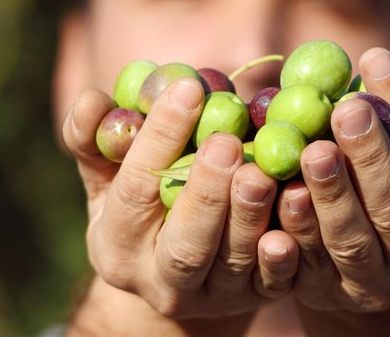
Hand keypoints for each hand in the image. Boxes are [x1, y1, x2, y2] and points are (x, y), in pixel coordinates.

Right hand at [61, 78, 298, 320]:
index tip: (188, 89)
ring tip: (262, 169)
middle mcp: (161, 283)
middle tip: (226, 141)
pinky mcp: (256, 299)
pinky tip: (297, 202)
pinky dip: (287, 248)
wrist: (182, 271)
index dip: (159, 140)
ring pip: (233, 263)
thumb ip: (96, 140)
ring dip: (250, 215)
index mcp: (117, 246)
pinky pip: (276, 279)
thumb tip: (92, 101)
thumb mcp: (110, 176)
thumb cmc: (142, 204)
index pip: (134, 193)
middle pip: (185, 244)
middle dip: (206, 193)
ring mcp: (213, 297)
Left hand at [277, 48, 389, 313]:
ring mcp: (376, 287)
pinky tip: (281, 195)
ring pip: (350, 241)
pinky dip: (293, 233)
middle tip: (346, 107)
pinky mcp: (328, 297)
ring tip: (312, 149)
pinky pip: (306, 267)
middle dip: (370, 155)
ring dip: (330, 195)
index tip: (376, 59)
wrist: (385, 265)